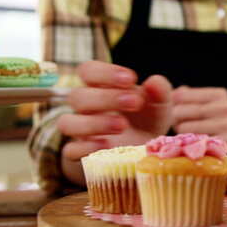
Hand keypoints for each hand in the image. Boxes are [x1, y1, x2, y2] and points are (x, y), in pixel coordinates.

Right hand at [57, 61, 172, 183]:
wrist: (145, 153)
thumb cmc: (147, 121)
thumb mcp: (159, 106)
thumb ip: (159, 92)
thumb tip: (155, 81)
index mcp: (100, 88)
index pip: (87, 71)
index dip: (104, 72)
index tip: (131, 79)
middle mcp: (86, 109)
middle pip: (77, 97)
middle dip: (105, 98)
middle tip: (135, 103)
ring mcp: (81, 133)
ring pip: (67, 123)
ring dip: (94, 123)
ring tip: (122, 126)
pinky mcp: (82, 156)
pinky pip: (70, 152)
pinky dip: (86, 149)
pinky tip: (107, 146)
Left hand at [172, 86, 226, 145]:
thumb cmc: (216, 127)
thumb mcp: (206, 107)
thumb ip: (187, 97)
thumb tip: (172, 93)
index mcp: (219, 95)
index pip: (179, 96)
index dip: (173, 107)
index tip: (179, 116)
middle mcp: (226, 107)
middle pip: (179, 111)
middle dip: (176, 122)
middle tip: (184, 130)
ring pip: (184, 128)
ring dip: (182, 136)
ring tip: (192, 139)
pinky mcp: (225, 143)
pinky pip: (194, 143)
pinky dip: (191, 146)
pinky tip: (198, 147)